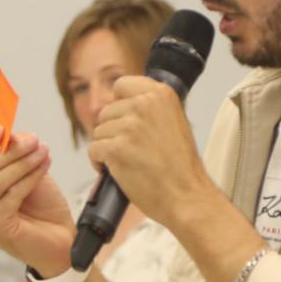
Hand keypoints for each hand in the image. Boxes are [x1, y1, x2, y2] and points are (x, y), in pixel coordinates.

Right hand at [0, 128, 76, 270]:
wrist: (60, 241)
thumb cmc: (41, 208)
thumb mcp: (27, 171)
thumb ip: (14, 153)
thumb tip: (10, 135)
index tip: (1, 127)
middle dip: (10, 150)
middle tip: (34, 140)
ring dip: (23, 163)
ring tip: (44, 152)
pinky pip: (10, 194)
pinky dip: (29, 178)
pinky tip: (44, 166)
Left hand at [87, 76, 216, 227]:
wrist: (187, 196)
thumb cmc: (181, 166)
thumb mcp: (174, 122)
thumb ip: (150, 109)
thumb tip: (121, 105)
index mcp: (160, 94)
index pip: (121, 85)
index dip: (120, 104)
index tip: (126, 120)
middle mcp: (144, 105)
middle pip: (106, 111)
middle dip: (113, 131)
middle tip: (131, 149)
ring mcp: (129, 126)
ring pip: (98, 132)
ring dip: (107, 148)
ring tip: (128, 162)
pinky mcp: (116, 149)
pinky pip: (93, 150)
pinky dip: (99, 163)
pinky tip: (116, 171)